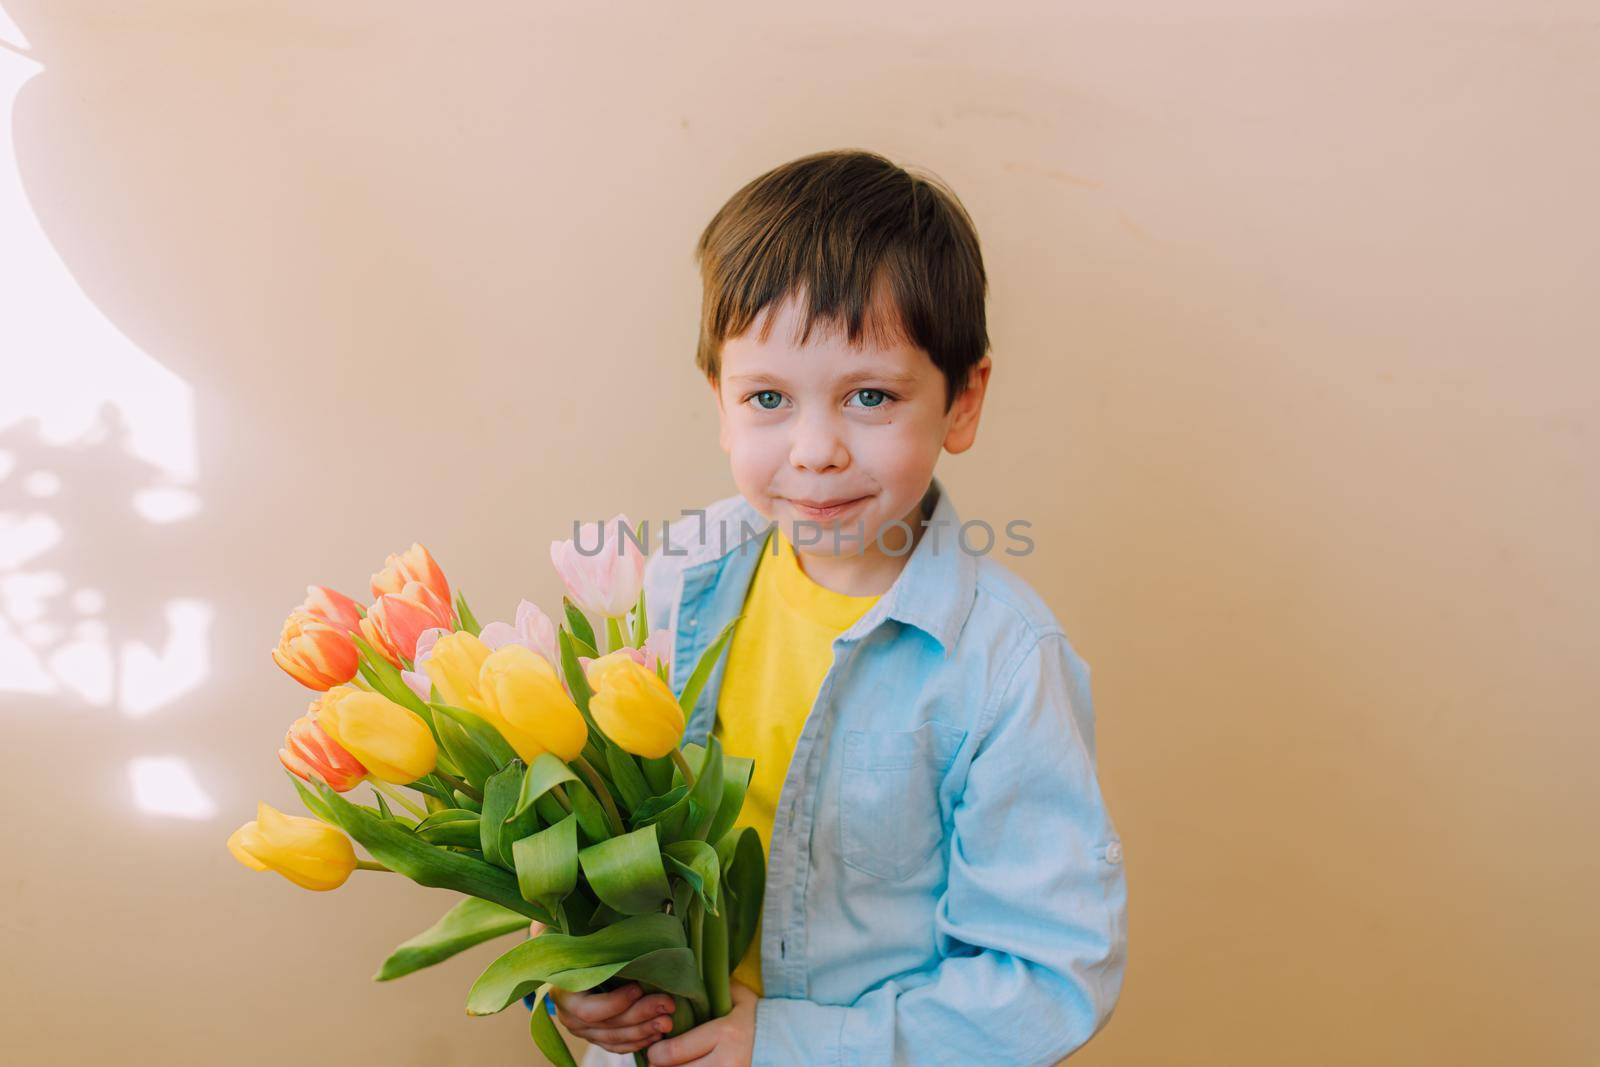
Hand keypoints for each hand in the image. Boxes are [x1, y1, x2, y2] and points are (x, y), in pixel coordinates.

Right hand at [528, 921, 675, 1055]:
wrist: (569, 955)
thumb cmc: (577, 938)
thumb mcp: (577, 930)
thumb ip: (584, 926)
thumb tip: (595, 907)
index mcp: (563, 989)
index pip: (588, 1010)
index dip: (615, 1003)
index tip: (638, 988)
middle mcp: (569, 1014)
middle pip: (607, 1025)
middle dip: (640, 1016)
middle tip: (667, 1005)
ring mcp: (582, 1028)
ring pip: (614, 1038)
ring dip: (644, 1031)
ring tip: (668, 1021)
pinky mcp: (594, 1034)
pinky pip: (616, 1045)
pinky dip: (637, 1042)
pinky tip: (656, 1034)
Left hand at [646, 981, 756, 1065]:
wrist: (783, 1043)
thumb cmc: (754, 1017)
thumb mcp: (737, 997)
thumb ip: (712, 990)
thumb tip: (682, 982)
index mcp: (724, 1033)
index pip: (674, 1052)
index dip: (656, 1052)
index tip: (654, 1048)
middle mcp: (726, 1061)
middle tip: (657, 1059)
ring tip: (671, 1064)